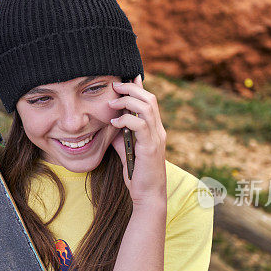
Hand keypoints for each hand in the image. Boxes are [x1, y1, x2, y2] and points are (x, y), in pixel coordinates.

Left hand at [108, 75, 166, 205]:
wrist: (148, 195)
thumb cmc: (138, 175)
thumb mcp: (127, 151)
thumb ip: (122, 136)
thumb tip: (111, 124)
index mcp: (154, 130)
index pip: (149, 102)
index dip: (139, 87)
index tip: (128, 76)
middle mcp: (158, 130)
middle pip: (150, 99)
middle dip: (132, 88)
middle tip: (115, 85)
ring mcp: (156, 138)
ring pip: (147, 108)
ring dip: (128, 100)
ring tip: (112, 102)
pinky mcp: (150, 148)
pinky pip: (140, 125)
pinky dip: (126, 120)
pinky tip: (114, 123)